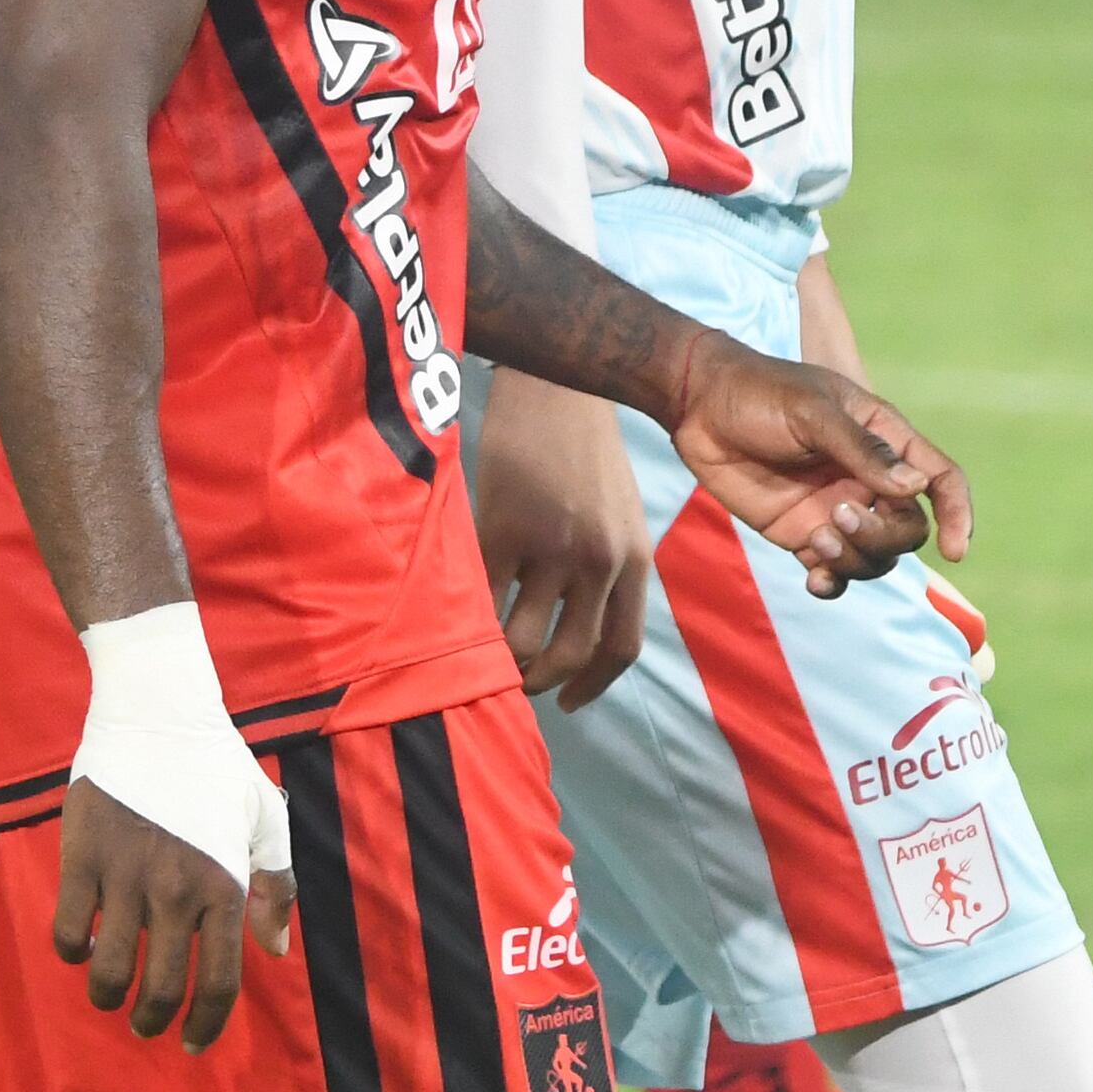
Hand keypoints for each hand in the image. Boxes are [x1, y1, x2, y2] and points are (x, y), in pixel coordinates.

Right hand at [52, 781, 296, 1046]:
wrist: (157, 713)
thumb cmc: (217, 767)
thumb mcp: (265, 821)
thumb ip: (276, 888)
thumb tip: (274, 952)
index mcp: (225, 887)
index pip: (218, 982)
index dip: (204, 1025)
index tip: (190, 1042)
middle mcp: (177, 891)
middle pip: (160, 988)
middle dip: (151, 1021)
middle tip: (144, 1024)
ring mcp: (126, 876)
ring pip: (108, 970)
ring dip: (107, 996)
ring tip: (108, 995)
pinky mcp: (82, 857)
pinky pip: (68, 930)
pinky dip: (71, 952)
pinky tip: (80, 947)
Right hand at [474, 371, 650, 709]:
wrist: (553, 389)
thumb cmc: (583, 450)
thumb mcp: (619, 515)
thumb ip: (610, 568)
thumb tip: (580, 627)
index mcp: (633, 560)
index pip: (619, 648)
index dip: (590, 686)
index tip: (568, 702)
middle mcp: (599, 561)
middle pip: (571, 653)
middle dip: (540, 680)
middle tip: (515, 681)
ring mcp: (549, 547)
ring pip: (523, 638)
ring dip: (502, 658)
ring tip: (483, 654)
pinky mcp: (502, 528)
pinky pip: (483, 596)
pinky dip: (470, 616)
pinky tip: (459, 617)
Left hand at [661, 340, 967, 595]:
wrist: (698, 406)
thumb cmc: (758, 394)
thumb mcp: (811, 411)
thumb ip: (860, 449)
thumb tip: (914, 487)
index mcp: (883, 440)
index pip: (940, 480)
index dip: (957, 514)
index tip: (955, 549)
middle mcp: (867, 480)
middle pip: (907, 529)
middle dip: (883, 536)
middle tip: (838, 518)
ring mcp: (835, 509)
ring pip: (874, 557)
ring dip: (855, 559)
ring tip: (815, 539)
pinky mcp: (801, 532)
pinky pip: (833, 572)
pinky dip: (832, 583)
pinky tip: (813, 580)